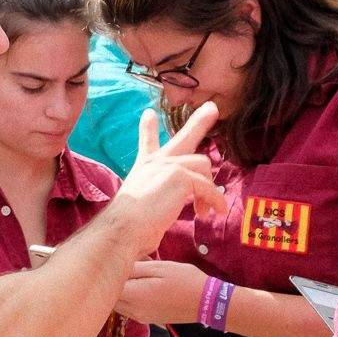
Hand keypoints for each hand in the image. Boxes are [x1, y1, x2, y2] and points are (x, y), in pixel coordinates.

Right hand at [101, 104, 224, 256]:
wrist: (123, 228)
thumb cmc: (129, 227)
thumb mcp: (141, 206)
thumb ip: (154, 202)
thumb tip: (162, 222)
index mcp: (144, 168)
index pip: (147, 144)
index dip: (147, 128)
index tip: (149, 114)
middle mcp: (155, 162)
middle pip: (183, 138)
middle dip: (199, 122)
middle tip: (212, 108)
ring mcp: (168, 165)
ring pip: (203, 166)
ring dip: (210, 189)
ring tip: (208, 209)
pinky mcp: (180, 176)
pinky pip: (207, 186)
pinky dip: (214, 201)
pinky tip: (212, 212)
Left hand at [116, 259, 207, 325]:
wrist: (208, 302)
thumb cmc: (185, 280)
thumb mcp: (159, 267)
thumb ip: (134, 268)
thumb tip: (115, 265)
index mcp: (135, 296)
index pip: (107, 287)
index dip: (105, 273)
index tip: (110, 261)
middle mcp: (133, 311)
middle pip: (109, 298)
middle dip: (110, 283)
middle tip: (118, 265)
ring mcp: (140, 317)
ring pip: (118, 305)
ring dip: (119, 291)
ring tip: (128, 275)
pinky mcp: (147, 319)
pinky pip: (128, 309)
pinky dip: (127, 298)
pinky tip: (137, 286)